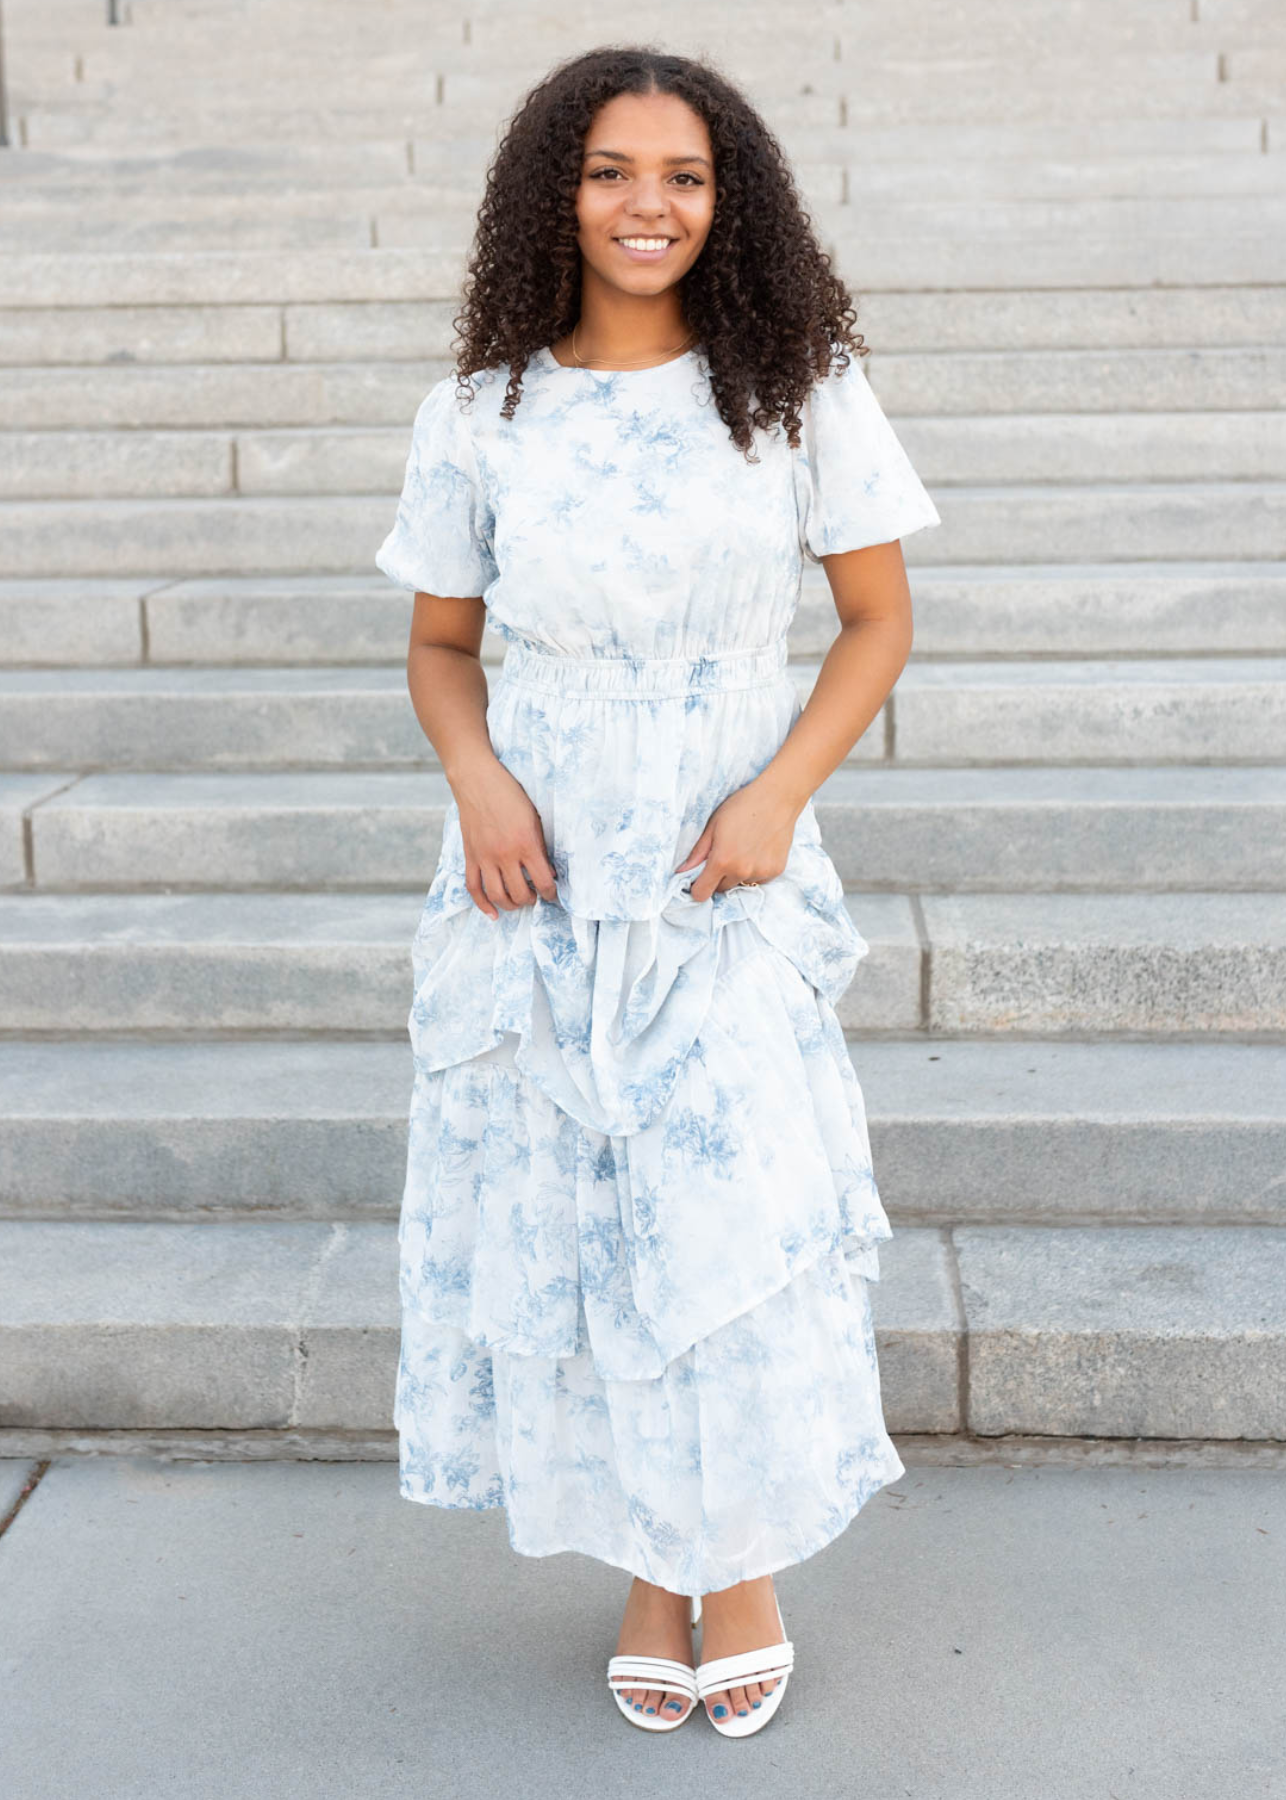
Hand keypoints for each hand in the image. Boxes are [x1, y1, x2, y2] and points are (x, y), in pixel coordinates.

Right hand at [453, 761, 558, 920]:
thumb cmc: (510, 794)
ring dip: (511, 905)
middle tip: (536, 895)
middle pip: (520, 893)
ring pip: (497, 895)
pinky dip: (482, 904)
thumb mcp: (534, 818)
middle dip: (532, 900)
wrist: (477, 780)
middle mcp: (505, 854)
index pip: (544, 880)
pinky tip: (493, 914)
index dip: (551, 892)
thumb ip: (540, 846)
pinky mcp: (470, 856)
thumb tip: (549, 872)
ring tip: (519, 902)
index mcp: (526, 843)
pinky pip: (474, 888)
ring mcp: (485, 857)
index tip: (553, 894)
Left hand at [674, 775, 803, 902]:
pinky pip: (759, 879)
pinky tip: (758, 850)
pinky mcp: (776, 870)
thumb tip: (682, 871)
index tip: (699, 880)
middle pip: (722, 889)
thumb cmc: (742, 806)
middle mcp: (742, 871)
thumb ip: (698, 852)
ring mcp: (761, 872)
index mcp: (722, 860)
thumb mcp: (713, 825)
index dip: (697, 888)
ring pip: (741, 884)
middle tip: (724, 856)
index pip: (702, 893)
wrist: (778, 798)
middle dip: (719, 878)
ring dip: (738, 874)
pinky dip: (755, 870)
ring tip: (744, 850)